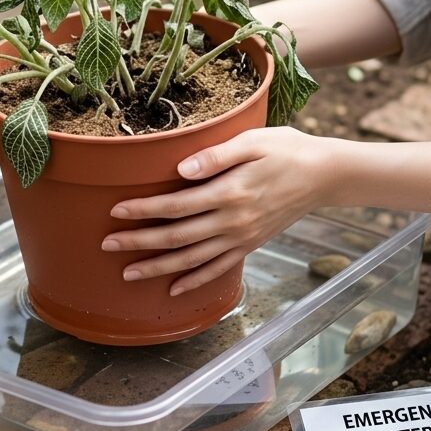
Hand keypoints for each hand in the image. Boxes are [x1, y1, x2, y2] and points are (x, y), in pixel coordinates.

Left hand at [103, 127, 344, 295]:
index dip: (144, 210)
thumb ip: (215, 156)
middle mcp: (232, 221)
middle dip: (139, 242)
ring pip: (192, 259)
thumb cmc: (285, 149)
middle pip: (177, 236)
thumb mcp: (252, 141)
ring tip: (128, 272)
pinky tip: (174, 289)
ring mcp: (241, 237)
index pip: (176, 205)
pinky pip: (218, 268)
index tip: (116, 210)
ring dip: (158, 267)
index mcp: (229, 193)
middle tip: (107, 244)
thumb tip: (181, 170)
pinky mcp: (250, 244)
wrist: (323, 175)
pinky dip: (195, 280)